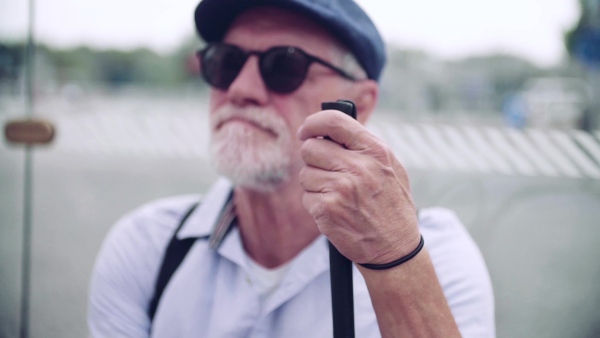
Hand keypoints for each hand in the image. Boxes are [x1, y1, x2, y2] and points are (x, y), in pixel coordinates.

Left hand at [297, 109, 420, 264]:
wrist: (395, 248)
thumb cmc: (391, 205)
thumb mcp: (390, 168)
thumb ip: (363, 146)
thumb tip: (327, 130)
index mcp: (375, 151)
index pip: (334, 121)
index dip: (313, 123)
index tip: (306, 131)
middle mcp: (358, 167)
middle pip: (311, 148)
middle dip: (313, 159)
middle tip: (326, 171)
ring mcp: (341, 188)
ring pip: (305, 174)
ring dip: (315, 184)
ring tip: (337, 196)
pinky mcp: (327, 209)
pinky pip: (306, 197)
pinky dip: (315, 204)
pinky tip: (335, 211)